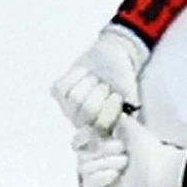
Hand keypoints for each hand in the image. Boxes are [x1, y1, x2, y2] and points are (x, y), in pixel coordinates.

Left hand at [47, 22, 148, 137]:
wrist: (111, 58)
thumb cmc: (122, 78)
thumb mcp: (129, 93)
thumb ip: (127, 107)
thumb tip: (123, 116)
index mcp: (104, 128)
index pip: (102, 126)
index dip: (110, 109)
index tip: (118, 95)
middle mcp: (85, 123)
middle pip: (88, 110)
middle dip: (100, 92)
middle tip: (105, 85)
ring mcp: (69, 110)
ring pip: (75, 98)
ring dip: (89, 82)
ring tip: (95, 79)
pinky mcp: (57, 94)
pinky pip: (61, 86)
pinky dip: (75, 75)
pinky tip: (83, 74)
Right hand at [74, 114, 186, 186]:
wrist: (161, 168)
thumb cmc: (147, 148)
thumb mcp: (125, 124)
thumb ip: (108, 114)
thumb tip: (102, 101)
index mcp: (97, 149)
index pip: (76, 142)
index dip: (83, 137)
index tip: (96, 133)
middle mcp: (94, 166)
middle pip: (80, 155)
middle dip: (103, 150)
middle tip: (122, 150)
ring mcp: (97, 182)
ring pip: (84, 170)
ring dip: (107, 163)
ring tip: (124, 163)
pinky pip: (88, 186)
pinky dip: (102, 177)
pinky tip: (116, 175)